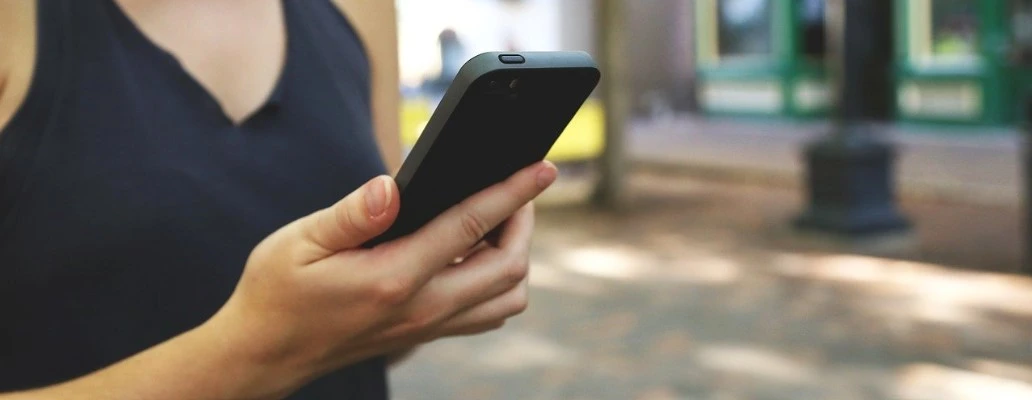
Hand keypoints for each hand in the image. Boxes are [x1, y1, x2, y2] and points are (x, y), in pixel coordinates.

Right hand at [202, 161, 556, 391]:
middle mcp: (421, 309)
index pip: (472, 227)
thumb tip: (391, 186)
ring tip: (501, 220)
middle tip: (517, 189)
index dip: (513, 193)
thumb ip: (351, 214)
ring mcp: (428, 327)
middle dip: (523, 222)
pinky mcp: (426, 335)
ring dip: (516, 258)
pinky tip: (474, 253)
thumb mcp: (300, 242)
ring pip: (507, 299)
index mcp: (393, 278)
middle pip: (509, 269)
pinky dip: (498, 283)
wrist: (266, 352)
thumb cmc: (277, 290)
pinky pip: (486, 313)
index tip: (542, 169)